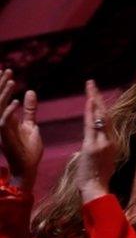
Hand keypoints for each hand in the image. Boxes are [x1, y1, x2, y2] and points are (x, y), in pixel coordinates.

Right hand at [0, 69, 41, 190]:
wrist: (28, 168)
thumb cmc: (28, 148)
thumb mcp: (30, 124)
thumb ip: (29, 110)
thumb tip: (29, 91)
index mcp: (7, 119)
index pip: (2, 98)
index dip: (2, 85)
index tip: (6, 70)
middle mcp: (1, 123)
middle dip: (1, 85)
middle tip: (7, 70)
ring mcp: (2, 131)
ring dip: (5, 95)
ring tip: (12, 81)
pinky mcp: (6, 138)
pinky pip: (4, 123)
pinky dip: (11, 112)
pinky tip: (17, 102)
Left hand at [75, 80, 116, 202]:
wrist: (96, 189)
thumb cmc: (96, 179)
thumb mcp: (101, 160)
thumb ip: (99, 148)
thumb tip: (95, 143)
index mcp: (111, 143)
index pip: (106, 121)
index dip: (101, 106)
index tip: (96, 95)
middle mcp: (109, 140)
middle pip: (105, 114)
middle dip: (97, 98)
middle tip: (91, 83)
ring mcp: (102, 142)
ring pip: (100, 117)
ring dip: (94, 100)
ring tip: (90, 86)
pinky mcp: (94, 146)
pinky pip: (92, 126)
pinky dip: (91, 113)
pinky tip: (89, 102)